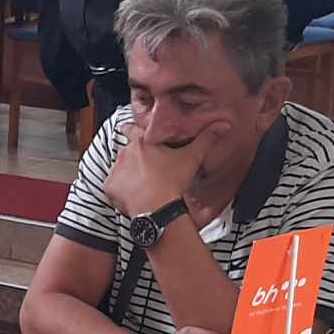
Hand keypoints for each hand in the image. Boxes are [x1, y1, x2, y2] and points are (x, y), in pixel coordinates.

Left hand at [101, 121, 231, 217]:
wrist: (157, 209)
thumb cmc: (172, 182)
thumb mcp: (191, 158)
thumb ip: (206, 139)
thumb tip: (223, 125)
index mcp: (142, 142)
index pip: (131, 129)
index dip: (132, 131)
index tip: (133, 133)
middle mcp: (125, 153)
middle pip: (127, 153)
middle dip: (135, 160)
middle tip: (149, 171)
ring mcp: (116, 170)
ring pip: (120, 170)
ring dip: (128, 176)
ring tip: (144, 187)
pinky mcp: (110, 188)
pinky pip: (113, 188)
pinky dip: (121, 192)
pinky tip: (135, 197)